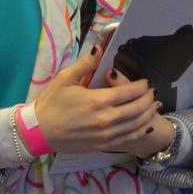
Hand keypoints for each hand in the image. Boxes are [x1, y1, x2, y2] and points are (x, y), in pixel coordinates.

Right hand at [33, 43, 159, 154]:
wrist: (38, 132)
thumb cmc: (50, 103)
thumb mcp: (65, 79)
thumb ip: (86, 64)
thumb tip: (100, 48)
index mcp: (97, 100)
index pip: (129, 91)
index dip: (141, 86)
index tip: (145, 81)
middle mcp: (105, 119)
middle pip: (137, 109)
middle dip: (148, 98)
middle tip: (152, 92)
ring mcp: (105, 135)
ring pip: (136, 125)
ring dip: (148, 114)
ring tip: (154, 105)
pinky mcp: (102, 145)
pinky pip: (127, 139)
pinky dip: (140, 132)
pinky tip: (146, 126)